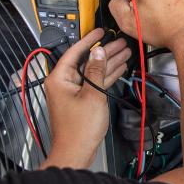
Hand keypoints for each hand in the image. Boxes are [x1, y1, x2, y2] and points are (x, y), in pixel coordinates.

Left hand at [40, 28, 130, 169]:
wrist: (76, 152)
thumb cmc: (78, 130)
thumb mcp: (92, 95)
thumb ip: (96, 71)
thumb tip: (99, 52)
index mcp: (59, 78)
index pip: (74, 51)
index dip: (89, 40)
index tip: (100, 31)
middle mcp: (63, 83)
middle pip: (86, 61)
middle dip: (104, 51)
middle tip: (120, 42)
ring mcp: (72, 92)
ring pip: (92, 71)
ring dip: (108, 62)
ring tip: (124, 52)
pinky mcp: (80, 100)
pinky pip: (94, 83)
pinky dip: (106, 76)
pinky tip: (118, 68)